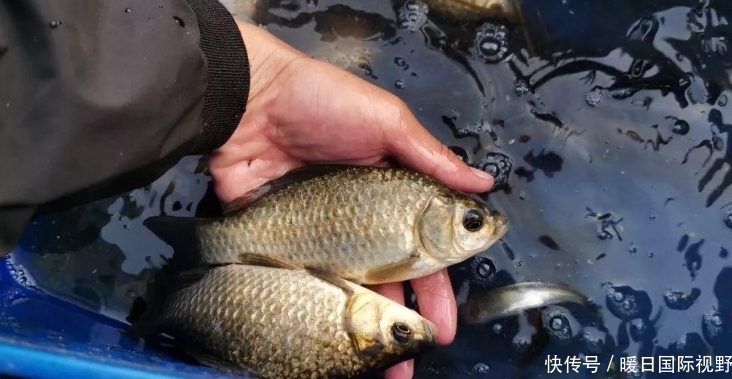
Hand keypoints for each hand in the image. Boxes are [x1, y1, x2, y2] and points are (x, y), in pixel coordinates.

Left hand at [208, 21, 494, 378]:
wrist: (247, 99)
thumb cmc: (323, 103)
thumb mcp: (386, 121)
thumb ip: (432, 156)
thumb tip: (483, 185)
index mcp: (388, 192)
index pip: (421, 247)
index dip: (437, 282)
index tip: (449, 317)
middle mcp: (357, 219)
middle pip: (387, 276)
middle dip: (407, 318)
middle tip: (421, 354)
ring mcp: (318, 235)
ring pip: (347, 288)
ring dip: (363, 327)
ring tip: (383, 367)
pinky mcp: (281, 242)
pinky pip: (302, 281)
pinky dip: (315, 310)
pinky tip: (332, 337)